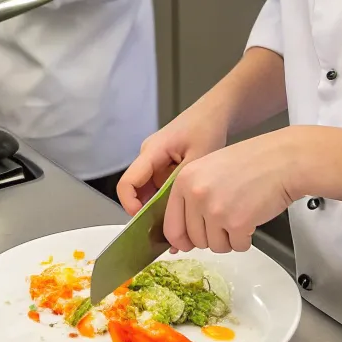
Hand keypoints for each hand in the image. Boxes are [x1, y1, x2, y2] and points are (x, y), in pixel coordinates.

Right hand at [117, 101, 230, 215]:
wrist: (214, 113)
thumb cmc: (207, 128)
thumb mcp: (198, 157)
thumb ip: (182, 183)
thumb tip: (172, 211)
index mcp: (151, 151)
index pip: (127, 183)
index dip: (130, 205)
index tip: (144, 222)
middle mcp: (148, 156)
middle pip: (136, 190)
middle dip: (147, 211)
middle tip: (169, 228)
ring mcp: (155, 161)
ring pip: (148, 191)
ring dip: (159, 206)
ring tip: (181, 221)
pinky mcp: (163, 164)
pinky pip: (158, 186)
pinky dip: (167, 199)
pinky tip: (185, 209)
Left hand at [164, 126, 307, 254]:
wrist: (282, 160)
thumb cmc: (251, 163)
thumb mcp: (209, 170)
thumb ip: (192, 197)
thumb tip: (182, 236)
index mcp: (184, 180)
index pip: (171, 226)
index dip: (183, 239)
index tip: (189, 243)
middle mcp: (195, 195)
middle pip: (195, 240)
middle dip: (212, 236)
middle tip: (227, 219)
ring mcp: (215, 210)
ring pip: (216, 246)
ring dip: (230, 238)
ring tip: (241, 214)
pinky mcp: (236, 223)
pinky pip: (237, 246)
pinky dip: (246, 239)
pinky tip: (252, 218)